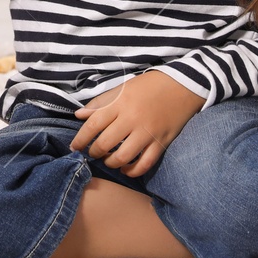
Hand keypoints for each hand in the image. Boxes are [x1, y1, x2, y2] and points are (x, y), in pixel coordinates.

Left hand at [69, 71, 205, 178]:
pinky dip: (132, 171)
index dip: (80, 139)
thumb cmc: (149, 86)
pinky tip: (125, 169)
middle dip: (94, 152)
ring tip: (108, 160)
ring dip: (111, 163)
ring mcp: (148, 132)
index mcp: (121, 103)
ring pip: (123, 157)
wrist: (183, 85)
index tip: (74, 147)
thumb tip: (78, 115)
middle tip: (92, 153)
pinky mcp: (162, 142)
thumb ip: (100, 102)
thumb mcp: (122, 88)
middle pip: (106, 143)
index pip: (93, 124)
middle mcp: (133, 119)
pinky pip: (145, 164)